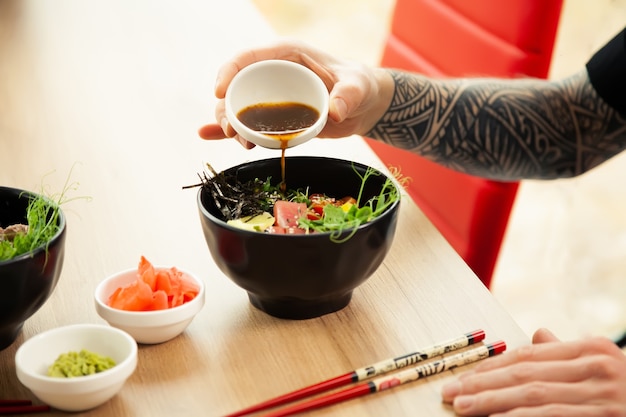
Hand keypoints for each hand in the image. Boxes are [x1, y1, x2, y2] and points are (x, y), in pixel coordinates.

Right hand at [197, 40, 392, 147]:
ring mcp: (272, 95)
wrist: (364, 105)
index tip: (220, 91)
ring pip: (239, 107)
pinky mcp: (274, 115)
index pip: (248, 57)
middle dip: (227, 108)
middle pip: (237, 86)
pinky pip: (247, 121)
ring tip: (240, 142)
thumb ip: (348, 95)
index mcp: (287, 55)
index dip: (229, 71)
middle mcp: (274, 72)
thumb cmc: (359, 86)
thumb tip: (335, 112)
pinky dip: (229, 129)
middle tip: (232, 131)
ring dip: (231, 123)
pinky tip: (209, 136)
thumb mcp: (357, 86)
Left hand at [441, 328, 625, 415]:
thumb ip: (567, 353)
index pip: (529, 354)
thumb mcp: (604, 364)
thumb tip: (537, 334)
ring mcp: (604, 396)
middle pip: (525, 372)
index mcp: (591, 348)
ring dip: (493, 403)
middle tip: (450, 392)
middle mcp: (597, 367)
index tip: (463, 375)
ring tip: (463, 407)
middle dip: (482, 383)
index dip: (492, 366)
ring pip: (534, 397)